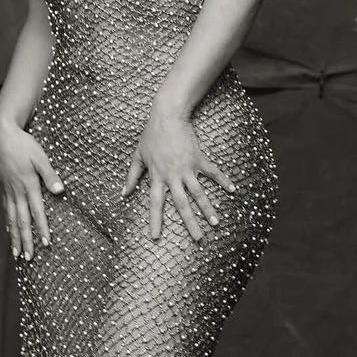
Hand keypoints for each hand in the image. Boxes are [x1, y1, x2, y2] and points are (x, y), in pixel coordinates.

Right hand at [0, 116, 64, 258]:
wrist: (2, 135)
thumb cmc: (24, 144)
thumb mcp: (40, 157)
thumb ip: (49, 175)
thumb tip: (60, 191)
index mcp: (28, 185)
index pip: (37, 212)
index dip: (42, 229)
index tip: (46, 244)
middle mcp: (17, 191)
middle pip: (22, 221)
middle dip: (26, 241)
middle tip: (28, 258)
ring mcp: (8, 191)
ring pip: (12, 219)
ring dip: (15, 237)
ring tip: (16, 253)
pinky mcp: (4, 187)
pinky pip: (6, 209)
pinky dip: (8, 222)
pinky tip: (9, 231)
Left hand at [120, 108, 236, 241]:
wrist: (168, 116)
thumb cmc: (151, 135)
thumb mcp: (138, 156)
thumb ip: (131, 176)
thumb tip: (123, 193)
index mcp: (157, 178)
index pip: (155, 204)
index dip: (155, 221)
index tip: (155, 237)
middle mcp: (173, 177)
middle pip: (182, 205)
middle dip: (190, 224)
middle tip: (198, 239)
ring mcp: (187, 169)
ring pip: (198, 193)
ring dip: (207, 209)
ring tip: (216, 223)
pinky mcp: (199, 159)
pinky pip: (212, 172)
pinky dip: (223, 180)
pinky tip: (233, 190)